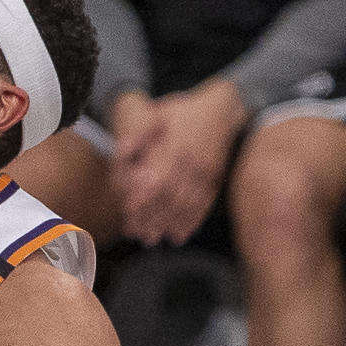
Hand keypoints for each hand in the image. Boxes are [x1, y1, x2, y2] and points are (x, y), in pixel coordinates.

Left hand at [118, 78, 247, 246]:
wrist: (223, 106)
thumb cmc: (183, 110)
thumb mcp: (159, 113)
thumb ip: (141, 134)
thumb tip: (122, 149)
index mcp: (176, 146)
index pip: (158, 178)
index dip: (144, 196)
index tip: (130, 211)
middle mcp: (192, 162)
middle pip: (172, 196)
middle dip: (155, 218)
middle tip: (140, 236)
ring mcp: (207, 171)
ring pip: (188, 203)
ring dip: (171, 224)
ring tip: (156, 239)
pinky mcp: (216, 177)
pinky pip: (205, 203)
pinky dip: (192, 220)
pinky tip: (182, 233)